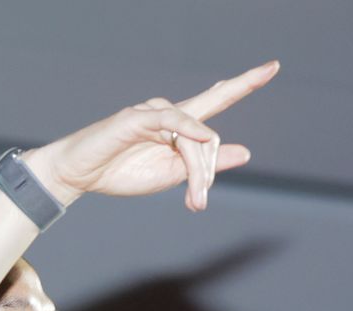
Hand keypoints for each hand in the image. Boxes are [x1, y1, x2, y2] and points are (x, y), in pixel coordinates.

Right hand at [21, 61, 277, 211]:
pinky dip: (191, 130)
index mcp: (181, 127)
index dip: (245, 82)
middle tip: (200, 200)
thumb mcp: (173, 175)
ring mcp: (154, 113)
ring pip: (196, 139)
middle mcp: (171, 113)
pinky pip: (173, 122)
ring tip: (192, 200)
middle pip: (212, 121)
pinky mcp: (136, 118)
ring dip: (198, 173)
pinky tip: (203, 138)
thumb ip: (207, 165)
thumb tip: (245, 151)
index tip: (273, 66)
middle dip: (224, 134)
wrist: (80, 176)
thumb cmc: (122, 172)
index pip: (218, 99)